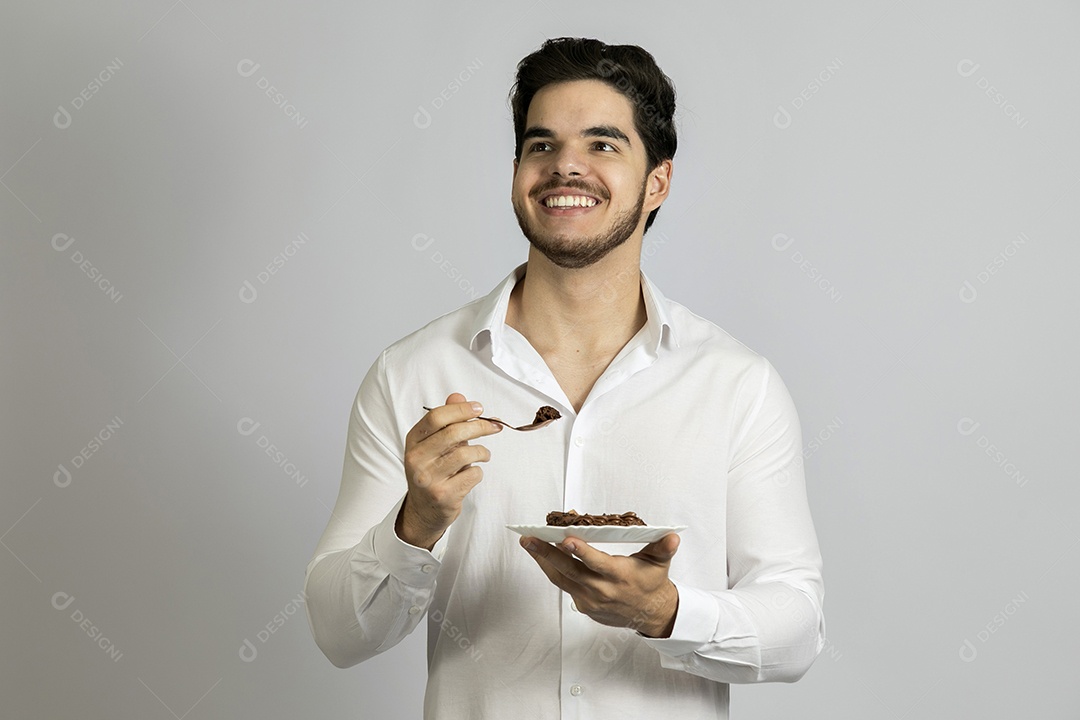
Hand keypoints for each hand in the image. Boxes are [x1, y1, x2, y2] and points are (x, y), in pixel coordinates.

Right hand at [398, 393, 502, 548]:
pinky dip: (478, 472)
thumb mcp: (433, 445)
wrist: (424, 511)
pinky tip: (471, 474)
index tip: (479, 408)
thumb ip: (446, 421)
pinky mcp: (443, 496)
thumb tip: (458, 396)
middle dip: (480, 427)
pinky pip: (472, 475)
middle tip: (494, 426)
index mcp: (413, 442)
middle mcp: (417, 459)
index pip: (436, 417)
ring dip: (482, 452)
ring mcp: (429, 479)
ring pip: (466, 454)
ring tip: (484, 454)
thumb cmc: (432, 471)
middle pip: (453, 433)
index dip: (461, 410)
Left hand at [520, 533, 680, 637]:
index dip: (581, 552)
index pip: (596, 563)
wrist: (651, 614)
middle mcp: (602, 590)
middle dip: (547, 554)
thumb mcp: (660, 563)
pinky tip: (544, 556)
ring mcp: (590, 600)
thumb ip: (663, 548)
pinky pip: (565, 586)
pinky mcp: (584, 606)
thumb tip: (671, 536)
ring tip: (529, 544)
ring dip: (543, 561)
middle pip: (569, 571)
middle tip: (530, 539)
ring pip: (561, 579)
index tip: (566, 540)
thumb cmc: (651, 582)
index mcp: (619, 576)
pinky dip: (553, 570)